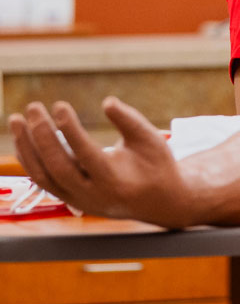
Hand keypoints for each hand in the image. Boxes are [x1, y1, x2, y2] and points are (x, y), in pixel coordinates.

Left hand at [9, 97, 196, 227]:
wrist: (158, 202)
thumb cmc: (156, 165)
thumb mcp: (151, 140)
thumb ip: (129, 120)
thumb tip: (107, 102)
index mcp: (116, 180)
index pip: (86, 154)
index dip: (71, 130)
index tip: (60, 106)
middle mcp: (93, 195)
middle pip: (58, 166)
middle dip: (42, 135)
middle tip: (34, 107)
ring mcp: (78, 200)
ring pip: (43, 176)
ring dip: (27, 147)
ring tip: (17, 119)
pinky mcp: (70, 199)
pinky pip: (43, 180)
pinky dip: (30, 158)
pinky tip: (24, 137)